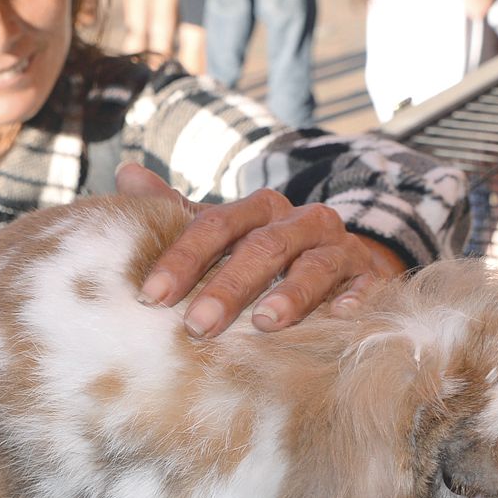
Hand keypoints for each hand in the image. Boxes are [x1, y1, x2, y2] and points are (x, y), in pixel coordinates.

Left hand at [118, 163, 408, 337]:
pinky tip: (337, 320)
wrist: (340, 264)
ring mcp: (339, 248)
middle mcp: (301, 222)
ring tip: (264, 324)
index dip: (183, 258)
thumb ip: (176, 209)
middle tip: (198, 326)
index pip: (216, 225)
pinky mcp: (370, 278)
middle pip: (263, 247)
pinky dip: (352, 302)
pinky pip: (364, 288)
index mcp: (258, 210)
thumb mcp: (222, 233)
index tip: (151, 296)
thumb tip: (127, 172)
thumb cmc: (265, 255)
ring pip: (315, 265)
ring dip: (291, 295)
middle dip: (229, 286)